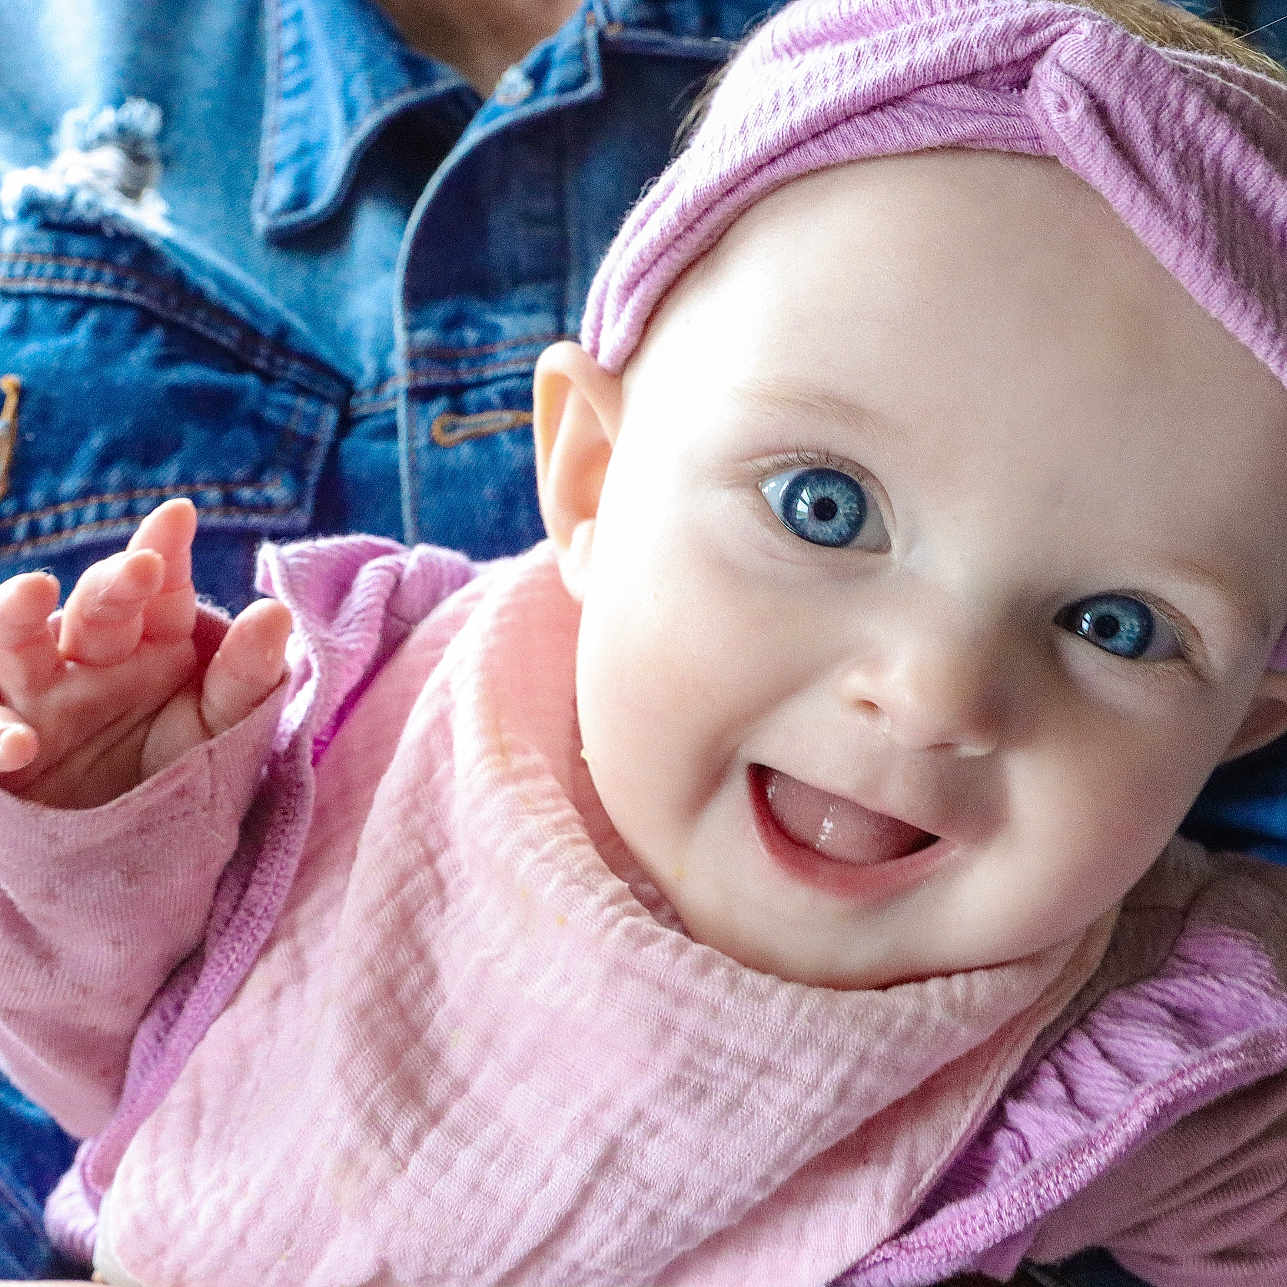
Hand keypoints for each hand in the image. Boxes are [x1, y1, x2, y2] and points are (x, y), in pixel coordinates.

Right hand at [0, 498, 291, 807]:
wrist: (135, 847)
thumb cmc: (179, 769)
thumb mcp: (221, 727)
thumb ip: (246, 674)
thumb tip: (275, 611)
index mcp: (151, 642)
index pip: (159, 590)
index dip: (164, 550)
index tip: (179, 516)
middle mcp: (89, 658)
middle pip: (96, 609)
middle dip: (114, 583)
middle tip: (140, 568)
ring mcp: (36, 698)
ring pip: (13, 645)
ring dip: (15, 616)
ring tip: (34, 590)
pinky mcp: (4, 746)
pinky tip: (19, 744)